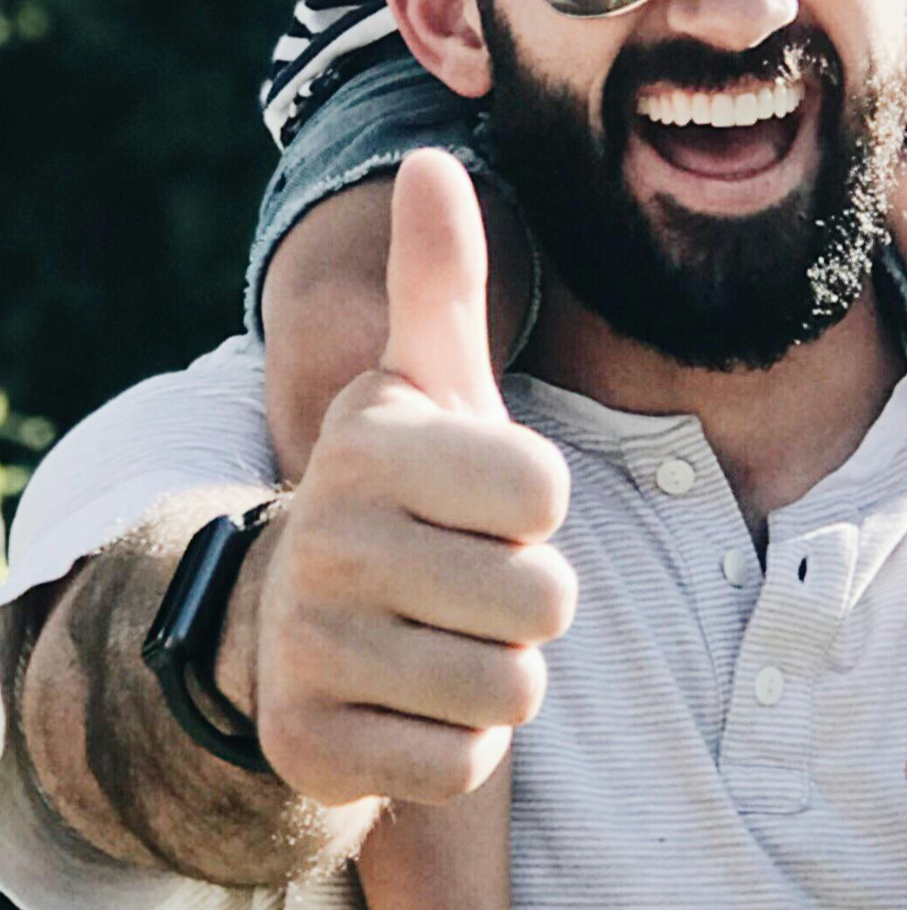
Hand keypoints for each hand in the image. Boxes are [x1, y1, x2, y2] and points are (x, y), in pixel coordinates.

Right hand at [255, 150, 575, 806]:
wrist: (307, 620)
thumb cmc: (408, 498)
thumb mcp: (427, 389)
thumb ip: (442, 285)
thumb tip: (435, 160)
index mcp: (372, 445)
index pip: (546, 492)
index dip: (535, 510)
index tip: (482, 505)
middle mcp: (327, 540)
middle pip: (545, 599)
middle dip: (527, 599)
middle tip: (463, 581)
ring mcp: (311, 649)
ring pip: (513, 688)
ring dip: (499, 672)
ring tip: (439, 638)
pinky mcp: (314, 745)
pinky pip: (465, 762)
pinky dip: (458, 741)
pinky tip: (409, 700)